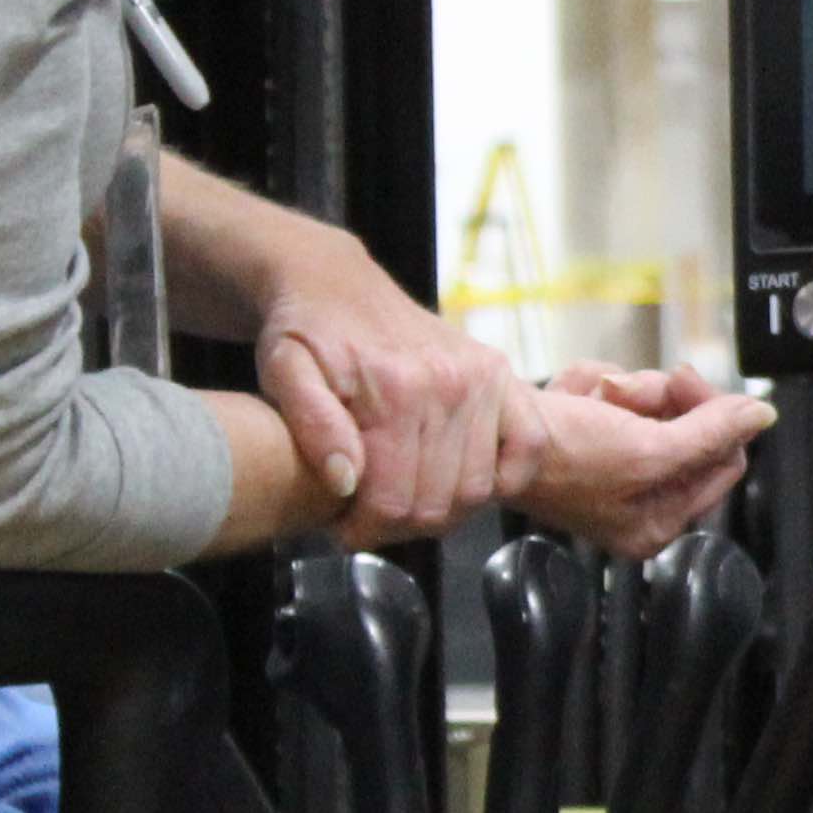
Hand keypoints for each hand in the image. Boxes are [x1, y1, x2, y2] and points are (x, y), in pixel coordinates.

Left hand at [248, 242, 513, 547]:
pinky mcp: (499, 373)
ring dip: (441, 512)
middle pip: (436, 502)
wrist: (334, 283)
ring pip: (476, 489)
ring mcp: (482, 378)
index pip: (393, 500)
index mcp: (395, 389)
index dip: (363, 530)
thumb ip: (312, 424)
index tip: (341, 528)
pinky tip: (463, 480)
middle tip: (367, 519)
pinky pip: (528, 446)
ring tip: (403, 501)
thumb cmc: (303, 332)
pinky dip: (504, 477)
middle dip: (397, 526)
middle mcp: (449, 384)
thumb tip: (347, 480)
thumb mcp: (283, 372)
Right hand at [501, 370, 772, 558]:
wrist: (489, 430)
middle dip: (656, 399)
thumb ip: (712, 434)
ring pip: (651, 401)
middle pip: (690, 426)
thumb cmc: (558, 457)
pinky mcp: (585, 431)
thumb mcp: (648, 449)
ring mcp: (611, 462)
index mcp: (656, 522)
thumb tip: (761, 418)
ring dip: (622, 388)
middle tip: (628, 392)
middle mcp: (637, 498)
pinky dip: (591, 383)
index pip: (724, 460)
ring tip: (591, 397)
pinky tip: (570, 395)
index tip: (686, 386)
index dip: (713, 417)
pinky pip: (613, 391)